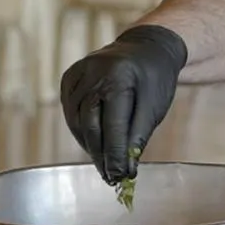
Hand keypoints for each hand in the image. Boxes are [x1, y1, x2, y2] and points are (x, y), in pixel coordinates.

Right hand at [60, 25, 187, 184]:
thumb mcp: (155, 106)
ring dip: (90, 146)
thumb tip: (125, 169)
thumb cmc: (154, 79)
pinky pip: (71, 112)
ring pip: (77, 121)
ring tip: (105, 164)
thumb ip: (138, 136)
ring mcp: (78, 72)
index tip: (119, 176)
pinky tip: (94, 144)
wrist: (146, 47)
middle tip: (111, 177)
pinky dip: (81, 131)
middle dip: (101, 155)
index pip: (113, 124)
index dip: (115, 154)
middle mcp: (93, 71)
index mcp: (119, 76)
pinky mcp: (69, 77)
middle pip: (91, 124)